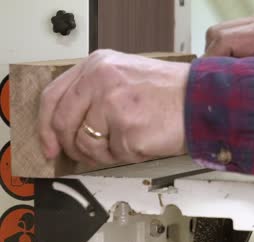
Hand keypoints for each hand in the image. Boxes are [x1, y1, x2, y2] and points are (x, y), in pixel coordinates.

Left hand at [38, 49, 189, 164]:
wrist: (201, 101)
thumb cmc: (171, 91)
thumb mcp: (126, 75)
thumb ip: (95, 92)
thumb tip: (71, 124)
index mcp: (98, 66)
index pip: (53, 97)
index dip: (46, 125)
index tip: (49, 142)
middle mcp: (101, 83)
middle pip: (63, 125)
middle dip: (70, 146)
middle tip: (80, 154)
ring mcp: (113, 108)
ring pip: (86, 145)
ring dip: (102, 152)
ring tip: (126, 141)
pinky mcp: (127, 133)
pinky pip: (112, 156)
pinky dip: (125, 155)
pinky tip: (141, 141)